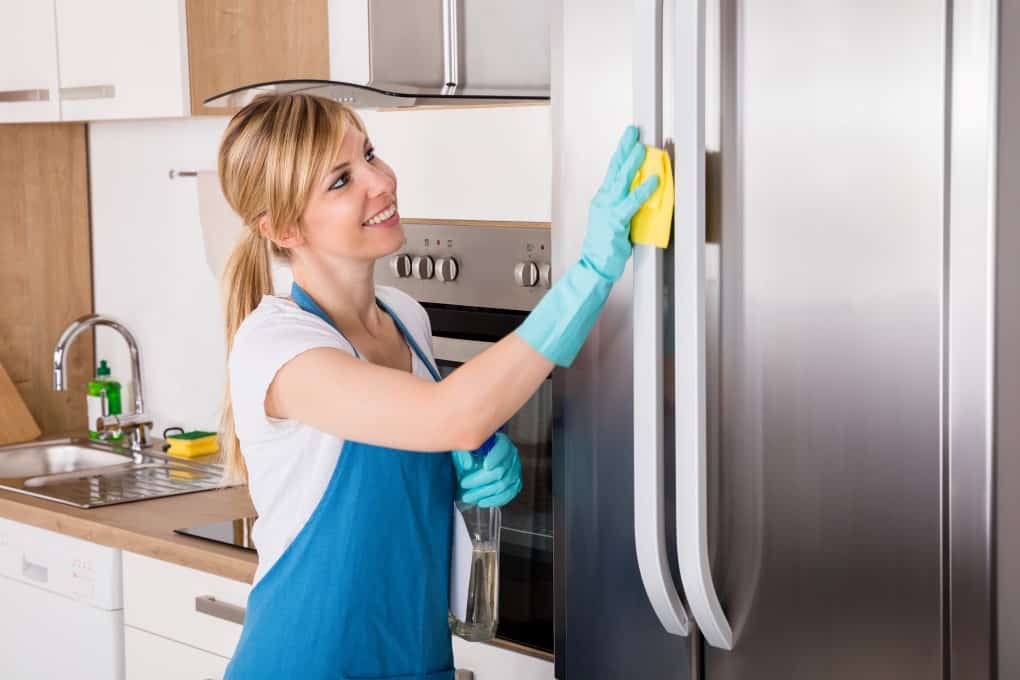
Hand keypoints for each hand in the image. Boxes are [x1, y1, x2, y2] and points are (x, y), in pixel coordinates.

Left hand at [452, 432, 522, 507]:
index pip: (502, 449)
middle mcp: (511, 457)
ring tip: (468, 496)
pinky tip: (482, 501)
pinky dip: (494, 500)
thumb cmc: (471, 453)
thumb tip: (468, 464)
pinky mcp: (514, 484)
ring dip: (484, 493)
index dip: (495, 458)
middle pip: (501, 471)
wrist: (476, 462)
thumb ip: (464, 454)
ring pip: (503, 485)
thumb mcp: (464, 449)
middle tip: (464, 484)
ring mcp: (514, 471)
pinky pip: (508, 495)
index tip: (485, 466)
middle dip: (480, 480)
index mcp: (502, 443)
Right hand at [580, 125, 659, 281]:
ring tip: (642, 148)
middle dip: (624, 148)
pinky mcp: (616, 221)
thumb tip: (640, 192)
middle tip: (632, 132)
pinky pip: (632, 202)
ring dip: (632, 163)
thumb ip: (625, 205)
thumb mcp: (614, 220)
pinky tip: (653, 180)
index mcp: (602, 199)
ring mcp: (608, 210)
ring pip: (621, 181)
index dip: (621, 153)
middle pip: (614, 169)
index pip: (612, 171)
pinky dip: (643, 190)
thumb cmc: (604, 247)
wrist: (594, 265)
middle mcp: (603, 201)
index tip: (629, 139)